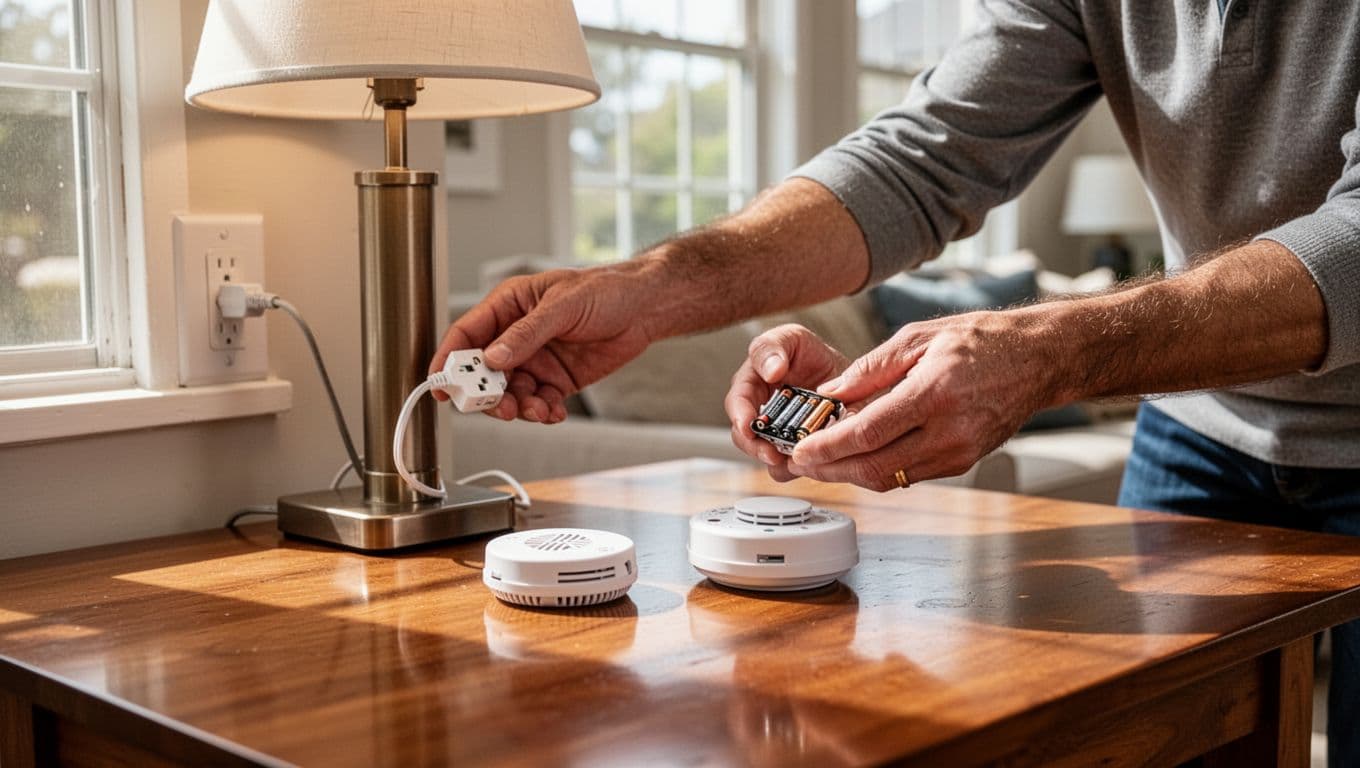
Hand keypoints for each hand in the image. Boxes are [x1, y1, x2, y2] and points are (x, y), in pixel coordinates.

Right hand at [431, 264, 656, 422]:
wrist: (646, 307)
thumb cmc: (606, 290)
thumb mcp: (563, 305)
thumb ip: (527, 333)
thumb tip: (494, 358)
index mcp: (509, 306)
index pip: (467, 334)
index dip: (450, 360)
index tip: (442, 386)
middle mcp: (516, 336)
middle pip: (484, 372)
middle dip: (489, 394)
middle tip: (502, 408)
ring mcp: (536, 360)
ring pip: (511, 393)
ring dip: (519, 407)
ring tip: (537, 411)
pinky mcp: (557, 380)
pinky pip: (538, 403)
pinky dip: (542, 412)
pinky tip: (554, 413)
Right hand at [724, 324, 851, 479]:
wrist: (847, 380)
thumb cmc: (811, 355)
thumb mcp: (793, 338)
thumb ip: (774, 346)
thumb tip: (771, 371)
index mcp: (751, 385)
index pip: (737, 403)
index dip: (740, 416)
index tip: (748, 426)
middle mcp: (758, 414)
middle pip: (745, 437)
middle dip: (756, 447)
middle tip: (772, 453)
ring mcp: (776, 436)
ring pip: (765, 457)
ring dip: (777, 462)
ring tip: (794, 461)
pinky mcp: (794, 453)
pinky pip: (789, 469)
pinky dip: (797, 469)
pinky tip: (810, 463)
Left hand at [789, 310, 1058, 490]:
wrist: (1038, 360)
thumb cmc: (982, 341)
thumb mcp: (919, 338)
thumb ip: (870, 368)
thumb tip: (829, 394)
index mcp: (933, 393)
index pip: (867, 433)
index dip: (827, 447)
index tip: (800, 450)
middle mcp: (948, 430)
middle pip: (874, 467)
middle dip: (830, 469)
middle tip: (801, 462)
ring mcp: (959, 452)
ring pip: (891, 479)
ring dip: (851, 475)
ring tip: (822, 461)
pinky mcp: (963, 463)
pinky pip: (910, 476)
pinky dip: (879, 470)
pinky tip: (859, 457)